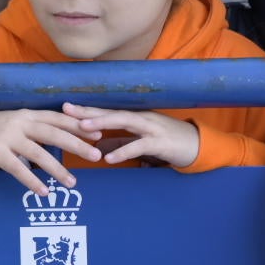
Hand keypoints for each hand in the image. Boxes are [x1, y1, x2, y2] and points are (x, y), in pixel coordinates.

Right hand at [0, 109, 102, 193]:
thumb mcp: (18, 122)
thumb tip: (66, 138)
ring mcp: (8, 137)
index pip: (58, 119)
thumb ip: (38, 127)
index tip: (97, 134)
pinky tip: (44, 191)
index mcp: (29, 114)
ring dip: (57, 169)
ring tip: (73, 183)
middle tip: (96, 155)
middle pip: (54, 133)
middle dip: (77, 144)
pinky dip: (32, 181)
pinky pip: (18, 169)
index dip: (78, 126)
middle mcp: (21, 123)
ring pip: (39, 153)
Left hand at [61, 103, 200, 167]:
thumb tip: (100, 145)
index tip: (66, 106)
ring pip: (124, 121)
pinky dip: (123, 151)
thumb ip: (122, 141)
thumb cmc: (168, 142)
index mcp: (135, 116)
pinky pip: (139, 146)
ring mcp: (151, 127)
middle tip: (66, 109)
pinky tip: (109, 158)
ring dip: (102, 123)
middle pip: (111, 111)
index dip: (87, 108)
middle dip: (88, 110)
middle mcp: (141, 117)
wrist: (198, 146)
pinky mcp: (161, 142)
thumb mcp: (140, 141)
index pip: (107, 110)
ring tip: (82, 127)